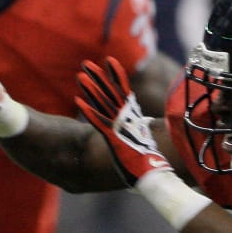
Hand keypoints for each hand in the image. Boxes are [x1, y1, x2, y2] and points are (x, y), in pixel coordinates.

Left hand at [75, 58, 171, 185]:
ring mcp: (120, 126)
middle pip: (110, 91)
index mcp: (133, 115)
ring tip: (79, 76)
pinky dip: (88, 111)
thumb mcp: (142, 137)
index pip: (124, 89)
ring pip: (103, 103)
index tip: (109, 60)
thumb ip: (138, 127)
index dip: (116, 74)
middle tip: (85, 63)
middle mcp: (127, 117)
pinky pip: (99, 121)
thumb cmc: (148, 158)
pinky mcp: (113, 138)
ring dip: (90, 89)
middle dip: (98, 76)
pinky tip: (77, 101)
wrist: (154, 172)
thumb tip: (141, 123)